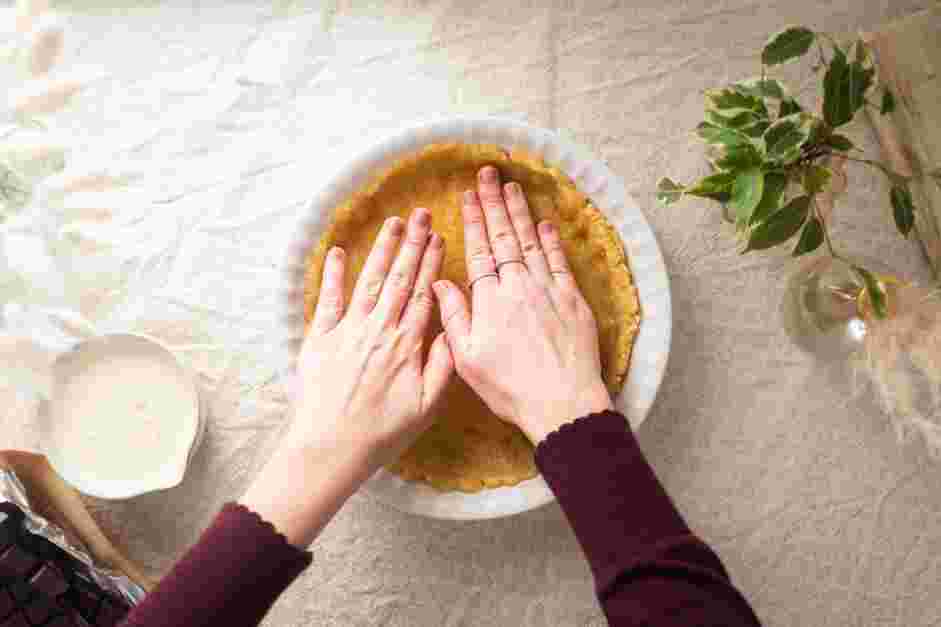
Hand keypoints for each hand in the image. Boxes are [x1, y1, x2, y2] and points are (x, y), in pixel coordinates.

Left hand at [289, 207, 452, 465]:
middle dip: (411, 243)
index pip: (423, 294)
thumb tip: (451, 329)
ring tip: (392, 222)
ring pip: (369, 280)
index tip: (439, 237)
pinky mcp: (320, 338)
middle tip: (420, 214)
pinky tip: (337, 251)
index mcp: (406, 345)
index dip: (431, 263)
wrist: (331, 447)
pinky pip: (328, 299)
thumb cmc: (382, 432)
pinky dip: (332, 274)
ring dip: (381, 249)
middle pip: (398, 278)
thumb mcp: (426, 406)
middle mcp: (378, 329)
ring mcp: (348, 331)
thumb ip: (442, 365)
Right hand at [432, 166, 611, 444]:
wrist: (562, 402)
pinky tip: (545, 224)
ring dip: (520, 213)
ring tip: (512, 187)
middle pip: (504, 237)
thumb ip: (453, 316)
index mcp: (490, 301)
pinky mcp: (573, 301)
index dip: (473, 220)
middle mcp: (519, 287)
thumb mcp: (468, 358)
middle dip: (494, 203)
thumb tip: (440, 282)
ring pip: (532, 242)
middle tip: (488, 174)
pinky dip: (552, 241)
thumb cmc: (510, 387)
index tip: (467, 195)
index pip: (479, 251)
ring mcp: (549, 291)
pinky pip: (560, 263)